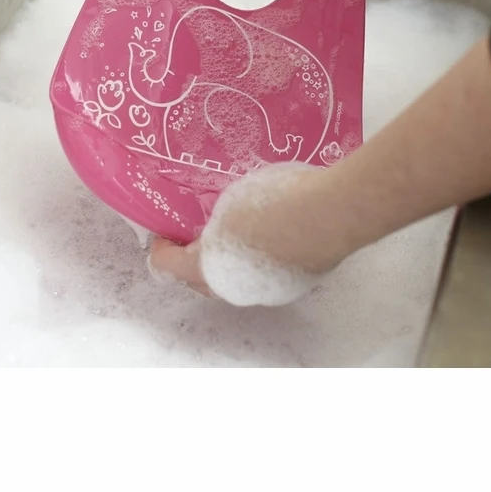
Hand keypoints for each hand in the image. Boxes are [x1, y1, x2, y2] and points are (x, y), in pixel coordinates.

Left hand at [148, 162, 350, 305]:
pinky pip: (262, 277)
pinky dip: (256, 262)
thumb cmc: (272, 202)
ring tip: (233, 237)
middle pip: (201, 282)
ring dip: (227, 264)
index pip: (168, 267)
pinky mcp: (293, 286)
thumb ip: (216, 220)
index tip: (164, 235)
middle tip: (195, 238)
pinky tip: (267, 238)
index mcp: (207, 269)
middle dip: (193, 262)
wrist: (329, 214)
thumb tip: (216, 229)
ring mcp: (266, 292)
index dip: (161, 249)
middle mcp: (233, 290)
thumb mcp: (231, 199)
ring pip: (235, 284)